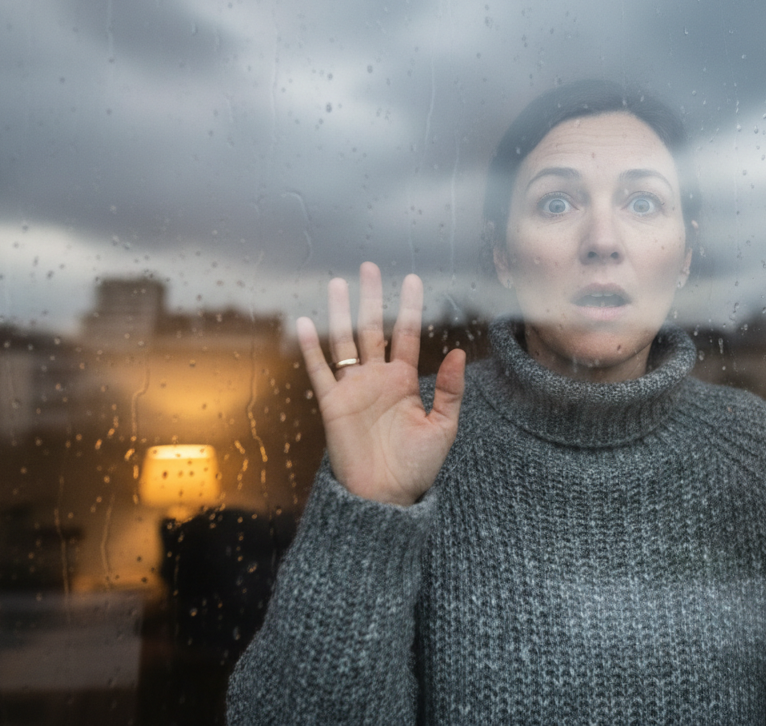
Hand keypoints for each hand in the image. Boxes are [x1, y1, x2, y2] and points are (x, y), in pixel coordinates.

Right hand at [295, 262, 465, 505]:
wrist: (385, 497)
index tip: (412, 279)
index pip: (407, 335)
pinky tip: (306, 323)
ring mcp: (353, 389)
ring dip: (340, 313)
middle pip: (373, 329)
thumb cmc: (416, 467)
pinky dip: (311, 348)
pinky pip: (320, 371)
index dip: (409, 308)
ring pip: (345, 342)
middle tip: (368, 268)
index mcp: (404, 382)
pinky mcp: (333, 404)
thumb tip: (459, 352)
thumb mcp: (443, 427)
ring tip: (336, 284)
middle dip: (371, 299)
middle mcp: (377, 379)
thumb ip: (451, 391)